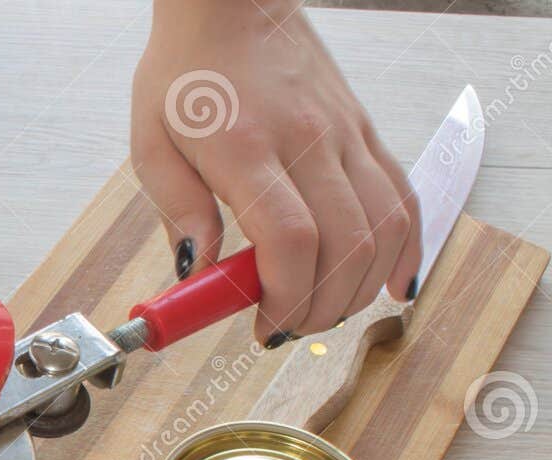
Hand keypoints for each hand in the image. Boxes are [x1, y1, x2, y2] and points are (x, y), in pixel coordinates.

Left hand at [131, 0, 420, 345]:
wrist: (231, 4)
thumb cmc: (185, 74)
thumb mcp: (152, 144)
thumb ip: (177, 210)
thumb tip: (197, 272)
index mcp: (247, 148)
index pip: (291, 240)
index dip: (285, 298)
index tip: (262, 327)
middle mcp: (307, 140)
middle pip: (345, 244)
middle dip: (320, 307)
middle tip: (286, 328)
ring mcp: (345, 133)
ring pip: (385, 226)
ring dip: (360, 287)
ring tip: (322, 312)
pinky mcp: (364, 129)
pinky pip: (404, 195)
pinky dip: (406, 247)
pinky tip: (392, 283)